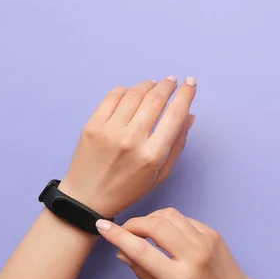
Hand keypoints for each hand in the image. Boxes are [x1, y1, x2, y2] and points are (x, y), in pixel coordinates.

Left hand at [59, 76, 196, 217]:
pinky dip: (125, 90)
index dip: (186, 95)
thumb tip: (189, 115)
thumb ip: (177, 144)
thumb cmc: (129, 188)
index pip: (174, 115)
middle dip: (168, 86)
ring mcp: (110, 130)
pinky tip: (131, 93)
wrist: (87, 198)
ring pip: (134, 94)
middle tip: (173, 81)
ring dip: (148, 85)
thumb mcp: (161, 173)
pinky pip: (112, 97)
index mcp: (153, 155)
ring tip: (154, 85)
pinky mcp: (92, 125)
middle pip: (155, 100)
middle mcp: (132, 140)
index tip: (191, 82)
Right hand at [95, 208, 249, 278]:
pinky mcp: (212, 233)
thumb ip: (143, 273)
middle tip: (124, 230)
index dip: (118, 235)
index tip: (101, 226)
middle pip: (155, 225)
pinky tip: (165, 233)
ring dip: (151, 219)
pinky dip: (169, 221)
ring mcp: (205, 240)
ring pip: (170, 215)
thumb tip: (122, 251)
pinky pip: (184, 218)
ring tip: (143, 231)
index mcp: (178, 277)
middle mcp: (193, 255)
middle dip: (134, 223)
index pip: (141, 250)